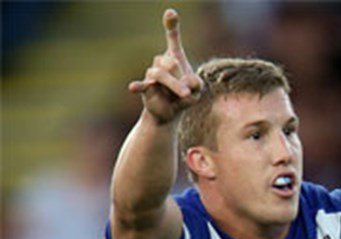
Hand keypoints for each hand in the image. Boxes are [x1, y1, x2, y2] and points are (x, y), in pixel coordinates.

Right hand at [127, 8, 201, 123]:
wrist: (171, 113)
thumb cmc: (185, 97)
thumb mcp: (197, 90)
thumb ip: (195, 84)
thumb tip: (183, 82)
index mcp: (174, 58)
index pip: (173, 40)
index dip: (171, 26)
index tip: (170, 12)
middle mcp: (161, 62)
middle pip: (170, 62)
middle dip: (183, 78)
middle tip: (189, 92)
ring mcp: (152, 74)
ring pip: (161, 74)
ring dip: (176, 86)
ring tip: (185, 96)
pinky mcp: (146, 87)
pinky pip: (142, 84)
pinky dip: (139, 85)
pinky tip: (133, 88)